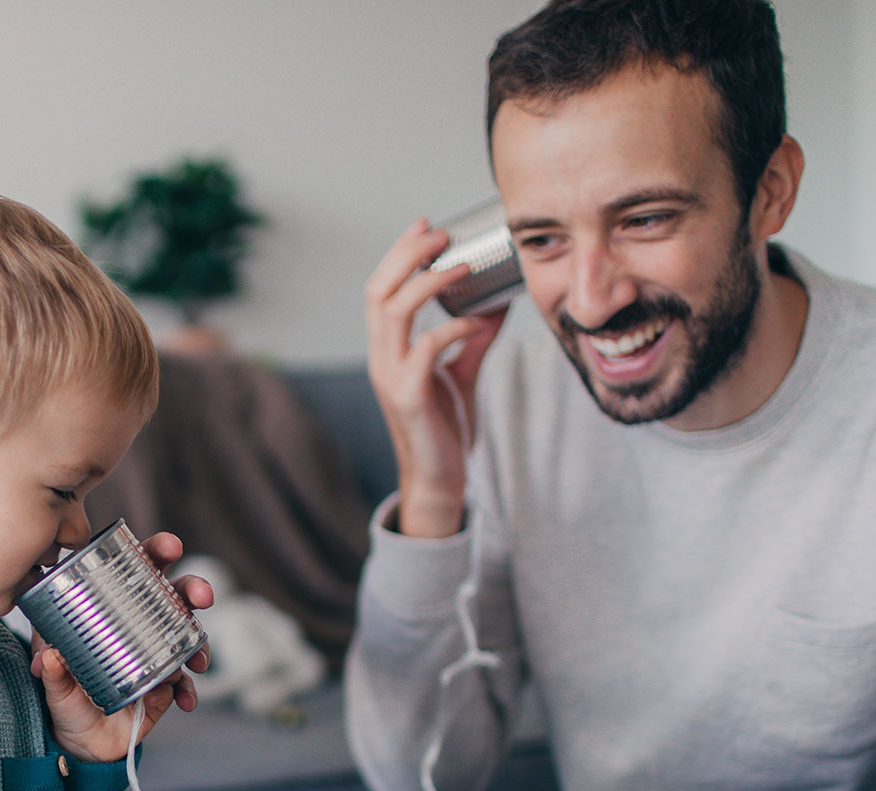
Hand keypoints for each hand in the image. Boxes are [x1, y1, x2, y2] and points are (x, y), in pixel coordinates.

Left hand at [34, 531, 212, 764]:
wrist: (79, 740)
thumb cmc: (63, 692)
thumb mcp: (52, 681)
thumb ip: (51, 671)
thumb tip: (48, 659)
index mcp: (112, 610)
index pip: (137, 571)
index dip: (156, 553)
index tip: (171, 547)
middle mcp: (140, 627)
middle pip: (174, 596)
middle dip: (193, 589)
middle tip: (202, 596)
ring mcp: (157, 656)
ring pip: (188, 638)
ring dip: (199, 645)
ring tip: (197, 660)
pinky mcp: (166, 688)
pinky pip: (184, 685)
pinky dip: (188, 691)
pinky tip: (183, 701)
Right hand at [364, 219, 508, 538]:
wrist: (440, 478)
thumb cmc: (445, 427)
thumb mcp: (461, 372)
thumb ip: (473, 337)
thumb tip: (497, 300)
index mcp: (388, 349)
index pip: (381, 288)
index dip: (399, 254)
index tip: (427, 226)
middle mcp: (381, 358)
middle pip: (378, 291)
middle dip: (407, 256)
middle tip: (440, 236)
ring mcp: (390, 377)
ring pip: (392, 313)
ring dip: (426, 284)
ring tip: (459, 267)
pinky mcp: (407, 397)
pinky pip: (423, 350)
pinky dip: (451, 329)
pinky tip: (477, 323)